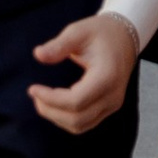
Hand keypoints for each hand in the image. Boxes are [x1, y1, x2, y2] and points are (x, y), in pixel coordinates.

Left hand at [29, 12, 141, 135]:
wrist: (124, 37)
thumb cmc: (100, 32)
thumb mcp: (79, 32)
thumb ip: (59, 45)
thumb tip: (38, 54)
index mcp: (107, 77)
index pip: (76, 101)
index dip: (50, 99)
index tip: (32, 88)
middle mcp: (113, 95)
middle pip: (77, 118)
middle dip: (50, 110)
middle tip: (34, 94)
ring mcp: (113, 104)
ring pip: (80, 125)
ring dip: (57, 117)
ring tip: (41, 99)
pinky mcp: (109, 107)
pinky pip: (86, 122)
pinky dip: (66, 118)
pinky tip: (55, 104)